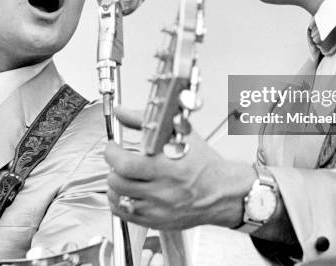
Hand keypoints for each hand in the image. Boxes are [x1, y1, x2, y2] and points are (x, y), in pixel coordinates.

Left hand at [105, 107, 255, 229]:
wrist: (223, 191)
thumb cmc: (204, 164)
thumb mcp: (180, 134)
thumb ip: (146, 121)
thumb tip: (123, 113)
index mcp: (169, 166)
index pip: (126, 164)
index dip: (112, 153)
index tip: (113, 146)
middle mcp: (163, 190)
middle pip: (118, 182)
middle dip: (112, 167)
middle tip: (117, 159)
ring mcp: (159, 209)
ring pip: (118, 199)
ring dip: (115, 184)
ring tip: (123, 175)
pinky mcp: (157, 222)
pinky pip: (125, 215)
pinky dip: (120, 201)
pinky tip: (128, 191)